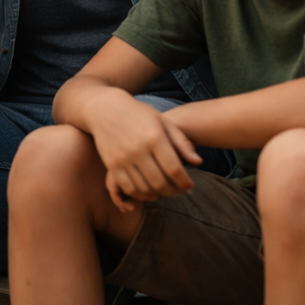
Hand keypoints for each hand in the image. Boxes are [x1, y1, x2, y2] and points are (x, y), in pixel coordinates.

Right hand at [87, 92, 200, 211]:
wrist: (105, 109)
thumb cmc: (138, 114)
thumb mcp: (163, 122)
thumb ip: (181, 142)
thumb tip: (198, 162)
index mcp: (154, 138)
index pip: (174, 169)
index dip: (184, 182)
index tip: (189, 187)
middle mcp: (138, 150)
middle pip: (160, 183)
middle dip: (173, 191)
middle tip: (178, 190)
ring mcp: (123, 159)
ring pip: (144, 189)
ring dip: (158, 194)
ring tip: (164, 190)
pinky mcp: (111, 165)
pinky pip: (128, 188)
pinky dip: (140, 194)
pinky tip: (148, 190)